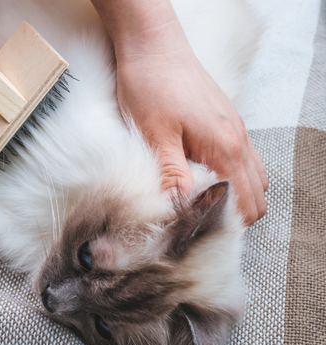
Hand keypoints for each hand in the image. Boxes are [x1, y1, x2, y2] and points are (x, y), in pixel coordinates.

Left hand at [114, 22, 267, 225]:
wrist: (153, 46)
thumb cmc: (151, 87)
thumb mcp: (156, 137)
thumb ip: (173, 176)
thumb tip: (183, 211)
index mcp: (225, 149)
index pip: (244, 205)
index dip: (225, 225)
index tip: (199, 234)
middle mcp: (239, 141)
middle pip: (256, 197)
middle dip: (234, 216)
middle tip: (199, 224)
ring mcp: (236, 130)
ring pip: (254, 179)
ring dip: (236, 197)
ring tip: (202, 204)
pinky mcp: (226, 122)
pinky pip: (244, 160)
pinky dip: (233, 177)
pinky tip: (204, 177)